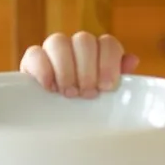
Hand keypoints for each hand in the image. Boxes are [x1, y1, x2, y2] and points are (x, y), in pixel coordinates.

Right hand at [19, 32, 138, 97]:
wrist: (54, 124)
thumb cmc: (86, 109)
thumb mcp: (105, 97)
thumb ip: (119, 78)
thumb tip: (132, 60)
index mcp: (99, 53)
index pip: (108, 43)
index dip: (109, 62)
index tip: (107, 86)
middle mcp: (77, 47)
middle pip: (84, 40)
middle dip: (87, 69)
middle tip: (87, 94)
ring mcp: (53, 52)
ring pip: (58, 41)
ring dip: (66, 69)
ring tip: (69, 93)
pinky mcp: (32, 60)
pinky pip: (35, 53)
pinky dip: (44, 69)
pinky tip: (50, 88)